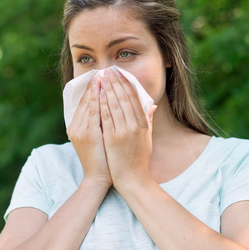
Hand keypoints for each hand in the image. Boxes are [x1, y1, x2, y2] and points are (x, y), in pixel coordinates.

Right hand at [67, 75, 111, 187]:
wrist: (98, 179)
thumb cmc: (103, 160)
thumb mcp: (100, 139)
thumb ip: (102, 123)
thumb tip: (110, 108)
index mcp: (77, 127)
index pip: (86, 102)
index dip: (94, 88)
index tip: (102, 75)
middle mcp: (76, 126)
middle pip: (86, 100)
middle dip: (95, 85)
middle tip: (104, 70)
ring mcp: (80, 130)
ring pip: (89, 104)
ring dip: (97, 89)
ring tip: (105, 75)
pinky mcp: (87, 134)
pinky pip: (94, 113)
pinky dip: (99, 101)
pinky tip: (105, 90)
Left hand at [98, 68, 156, 187]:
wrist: (132, 179)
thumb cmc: (139, 160)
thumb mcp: (148, 139)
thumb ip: (148, 121)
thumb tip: (151, 106)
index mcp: (144, 124)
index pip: (135, 98)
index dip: (127, 84)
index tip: (120, 74)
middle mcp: (135, 126)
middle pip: (124, 98)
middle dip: (115, 82)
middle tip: (108, 70)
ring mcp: (123, 132)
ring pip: (114, 105)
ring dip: (106, 89)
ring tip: (101, 77)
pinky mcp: (112, 139)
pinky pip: (105, 117)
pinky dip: (101, 104)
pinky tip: (96, 95)